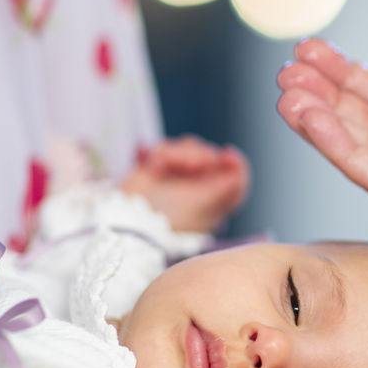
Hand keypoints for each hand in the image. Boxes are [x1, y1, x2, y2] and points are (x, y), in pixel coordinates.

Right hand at [121, 136, 250, 232]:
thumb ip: (230, 185)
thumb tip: (236, 162)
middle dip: (197, 157)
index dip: (233, 161)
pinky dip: (160, 154)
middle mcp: (198, 186)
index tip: (226, 154)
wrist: (130, 220)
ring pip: (188, 147)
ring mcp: (177, 177)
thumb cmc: (171, 219)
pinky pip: (166, 148)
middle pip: (210, 155)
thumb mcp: (206, 204)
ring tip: (162, 167)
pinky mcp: (157, 168)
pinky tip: (153, 166)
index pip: (234, 174)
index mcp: (215, 198)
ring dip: (176, 153)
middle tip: (187, 167)